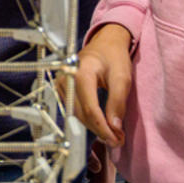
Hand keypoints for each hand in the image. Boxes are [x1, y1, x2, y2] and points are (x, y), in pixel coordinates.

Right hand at [71, 24, 133, 148]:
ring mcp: (61, 85)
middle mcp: (66, 80)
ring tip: (112, 134)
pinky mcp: (62, 90)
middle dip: (100, 130)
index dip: (103, 128)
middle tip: (118, 140)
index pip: (90, 109)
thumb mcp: (122, 77)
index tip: (117, 139)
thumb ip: (118, 102)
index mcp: (80, 73)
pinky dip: (88, 120)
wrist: (104, 43)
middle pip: (82, 115)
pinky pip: (74, 111)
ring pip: (77, 115)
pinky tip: (101, 125)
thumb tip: (114, 127)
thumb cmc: (113, 56)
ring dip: (94, 127)